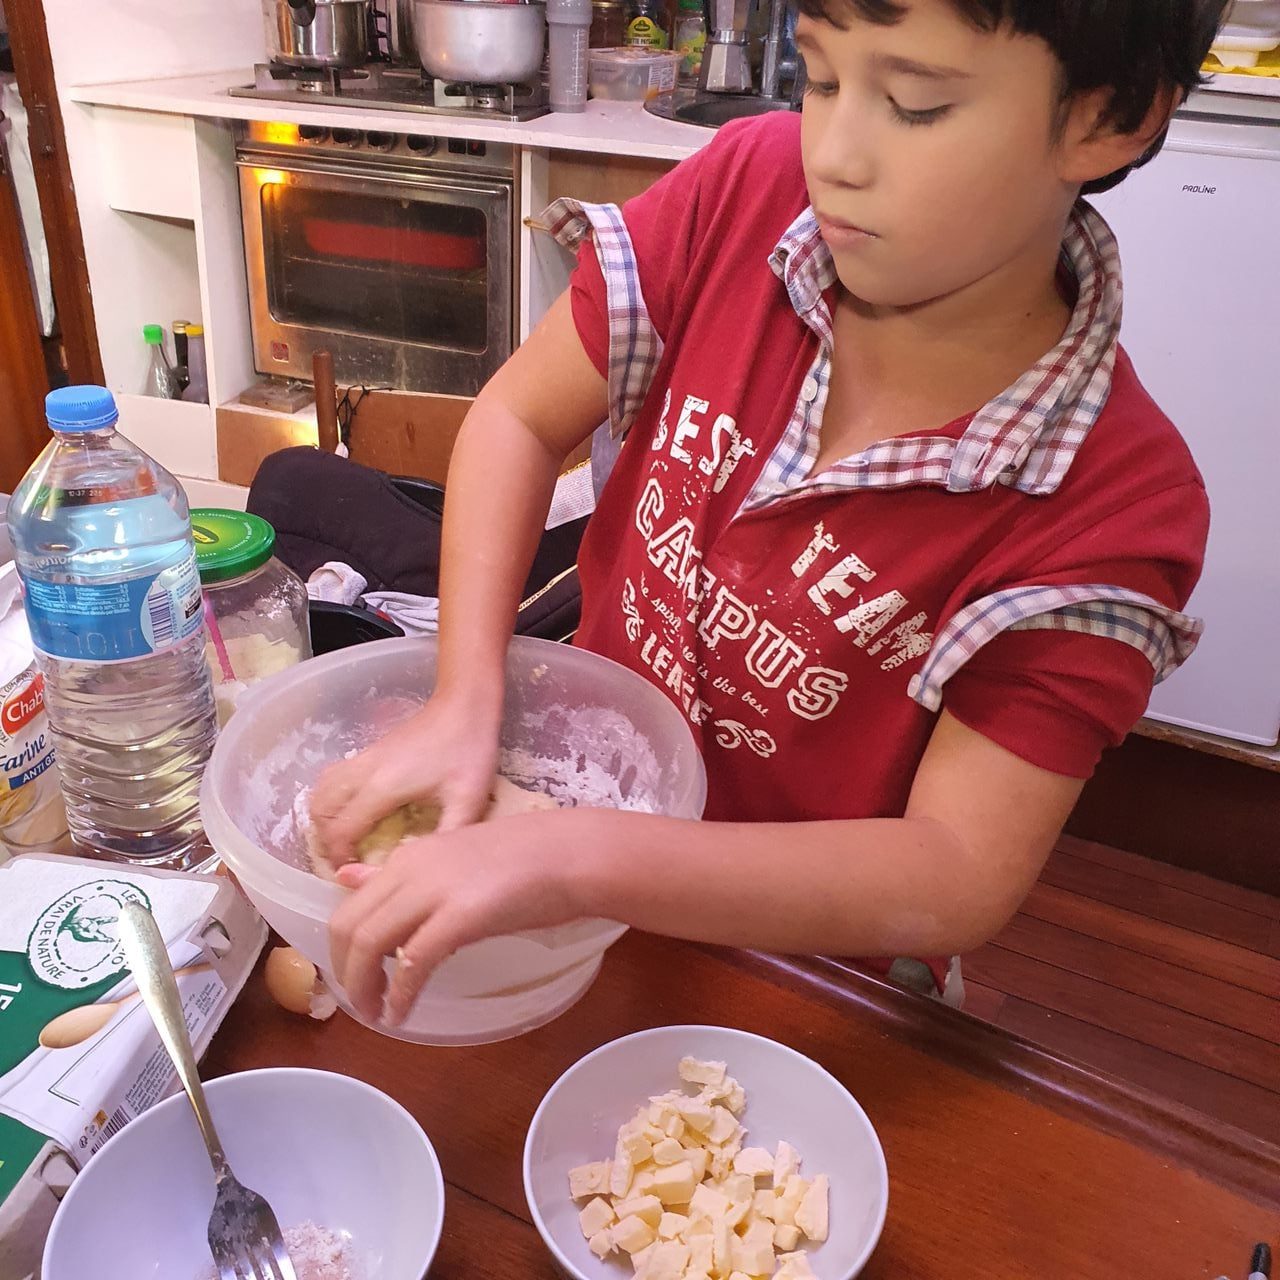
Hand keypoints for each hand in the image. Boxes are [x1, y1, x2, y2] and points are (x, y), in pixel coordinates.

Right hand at [308, 688, 500, 867]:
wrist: (464, 705)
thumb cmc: (469, 750)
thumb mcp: (468, 800)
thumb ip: (448, 836)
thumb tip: (428, 869)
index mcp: (382, 788)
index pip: (341, 831)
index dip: (340, 858)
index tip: (353, 874)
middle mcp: (363, 772)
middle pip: (320, 812)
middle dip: (326, 841)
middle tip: (346, 860)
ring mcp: (363, 758)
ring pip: (320, 791)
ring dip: (323, 818)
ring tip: (343, 839)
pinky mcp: (369, 750)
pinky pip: (332, 777)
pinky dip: (329, 798)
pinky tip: (351, 809)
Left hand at [327, 808, 589, 1024]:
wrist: (573, 854)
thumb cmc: (526, 858)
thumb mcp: (454, 859)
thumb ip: (404, 874)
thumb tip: (348, 878)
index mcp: (411, 854)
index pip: (351, 903)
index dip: (341, 946)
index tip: (354, 973)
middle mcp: (412, 867)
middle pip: (349, 925)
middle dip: (345, 971)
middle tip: (361, 1001)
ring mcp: (435, 890)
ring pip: (370, 943)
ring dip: (365, 987)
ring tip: (377, 1014)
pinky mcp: (461, 916)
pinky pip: (413, 962)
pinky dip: (401, 995)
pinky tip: (403, 1014)